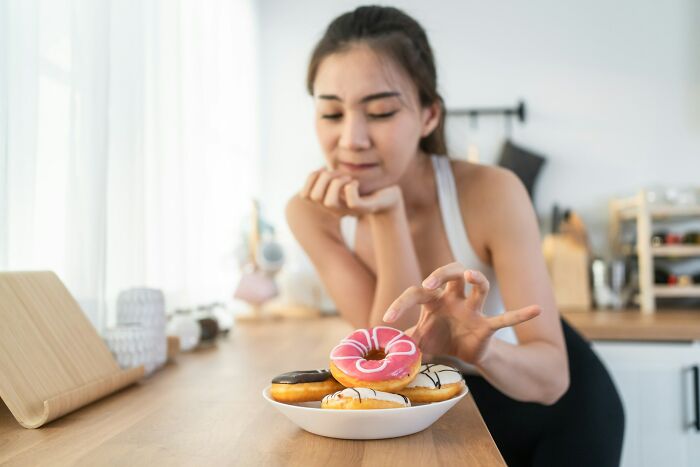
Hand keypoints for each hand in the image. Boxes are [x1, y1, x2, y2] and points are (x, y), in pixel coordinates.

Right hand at [299, 168, 402, 215]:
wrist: (387, 197)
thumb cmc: (364, 186)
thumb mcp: (343, 180)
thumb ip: (330, 177)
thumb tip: (319, 170)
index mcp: (327, 202)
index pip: (305, 194)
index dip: (312, 179)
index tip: (327, 171)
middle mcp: (335, 209)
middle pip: (314, 197)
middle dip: (325, 178)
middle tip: (340, 174)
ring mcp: (349, 211)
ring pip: (328, 202)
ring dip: (337, 184)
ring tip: (348, 178)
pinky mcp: (365, 209)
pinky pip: (352, 202)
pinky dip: (352, 188)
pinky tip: (356, 183)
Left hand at [383, 262, 540, 364]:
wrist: (463, 356)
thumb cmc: (437, 340)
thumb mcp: (416, 342)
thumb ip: (399, 342)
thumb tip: (374, 346)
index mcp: (433, 301)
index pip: (415, 293)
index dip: (400, 305)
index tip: (386, 320)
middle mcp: (453, 298)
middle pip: (448, 272)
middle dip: (438, 274)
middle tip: (427, 287)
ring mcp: (472, 309)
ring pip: (478, 285)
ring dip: (476, 279)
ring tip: (472, 277)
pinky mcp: (488, 324)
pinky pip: (506, 318)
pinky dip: (521, 314)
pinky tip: (536, 310)